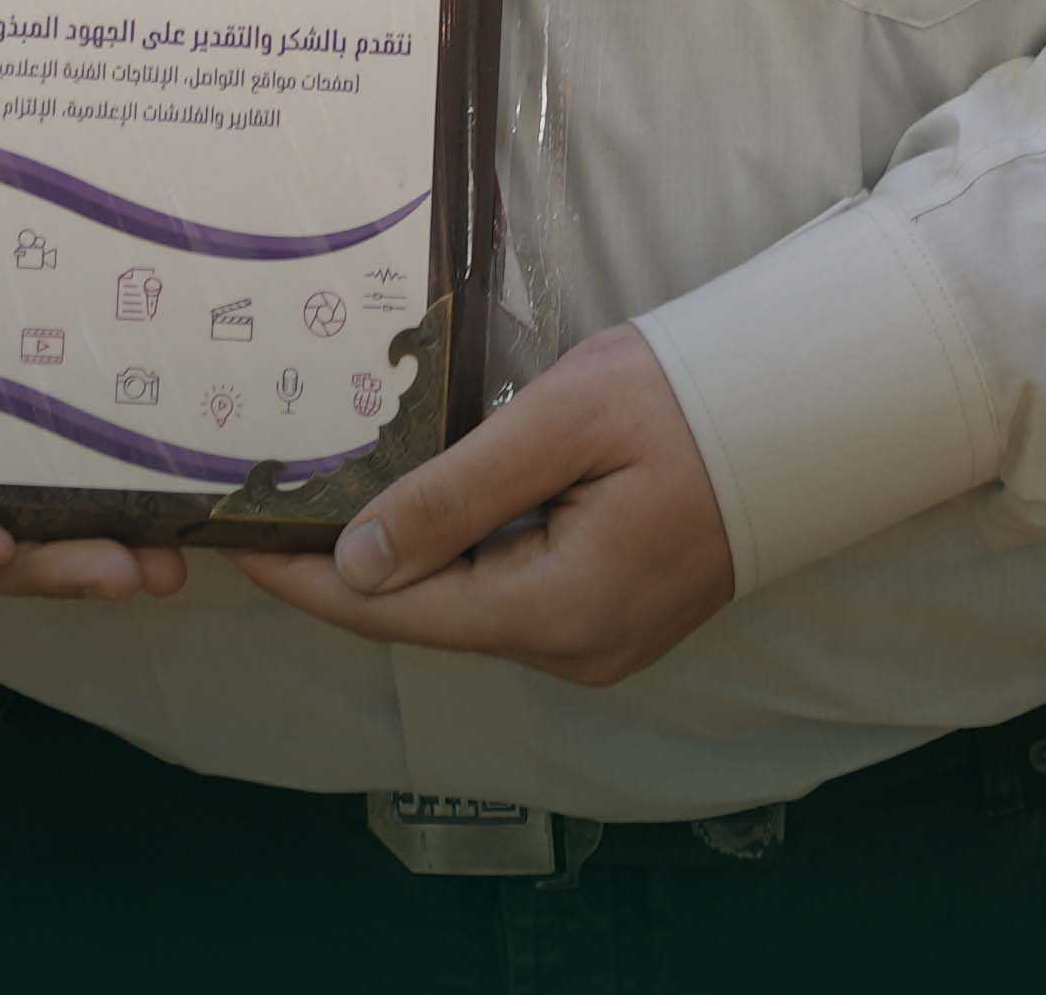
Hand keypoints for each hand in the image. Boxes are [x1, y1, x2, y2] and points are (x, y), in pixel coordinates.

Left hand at [225, 324, 737, 687]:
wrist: (806, 408)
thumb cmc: (688, 395)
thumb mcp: (561, 421)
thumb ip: (455, 494)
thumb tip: (356, 563)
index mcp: (560, 611)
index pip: (399, 609)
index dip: (309, 577)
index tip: (238, 540)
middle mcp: (577, 649)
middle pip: (429, 614)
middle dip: (349, 563)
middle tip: (275, 501)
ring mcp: (599, 642)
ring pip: (468, 605)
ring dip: (406, 557)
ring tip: (332, 495)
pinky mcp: (613, 620)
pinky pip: (510, 595)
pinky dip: (462, 555)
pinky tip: (426, 506)